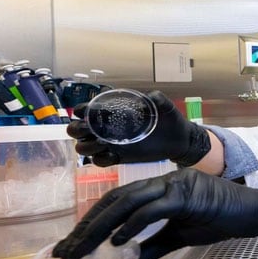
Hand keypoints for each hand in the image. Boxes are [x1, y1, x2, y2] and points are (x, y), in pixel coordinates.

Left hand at [52, 168, 257, 258]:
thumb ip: (147, 251)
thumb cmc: (221, 222)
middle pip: (115, 199)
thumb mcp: (178, 238)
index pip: (116, 200)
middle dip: (87, 226)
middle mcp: (163, 181)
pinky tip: (117, 242)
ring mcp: (175, 185)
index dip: (91, 221)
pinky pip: (153, 210)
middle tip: (66, 251)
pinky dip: (133, 225)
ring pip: (127, 201)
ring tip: (82, 249)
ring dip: (101, 227)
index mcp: (159, 187)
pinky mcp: (188, 195)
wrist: (256, 214)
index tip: (71, 245)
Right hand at [67, 90, 209, 166]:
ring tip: (101, 144)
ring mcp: (111, 144)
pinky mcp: (118, 157)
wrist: (181, 140)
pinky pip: (100, 162)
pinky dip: (100, 160)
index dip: (80, 110)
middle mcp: (107, 127)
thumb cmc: (170, 119)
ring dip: (86, 147)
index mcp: (113, 111)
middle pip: (78, 130)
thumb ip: (158, 99)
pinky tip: (112, 156)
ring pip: (84, 147)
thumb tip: (152, 96)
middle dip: (77, 130)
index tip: (84, 112)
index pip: (87, 110)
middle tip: (89, 130)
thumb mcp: (165, 106)